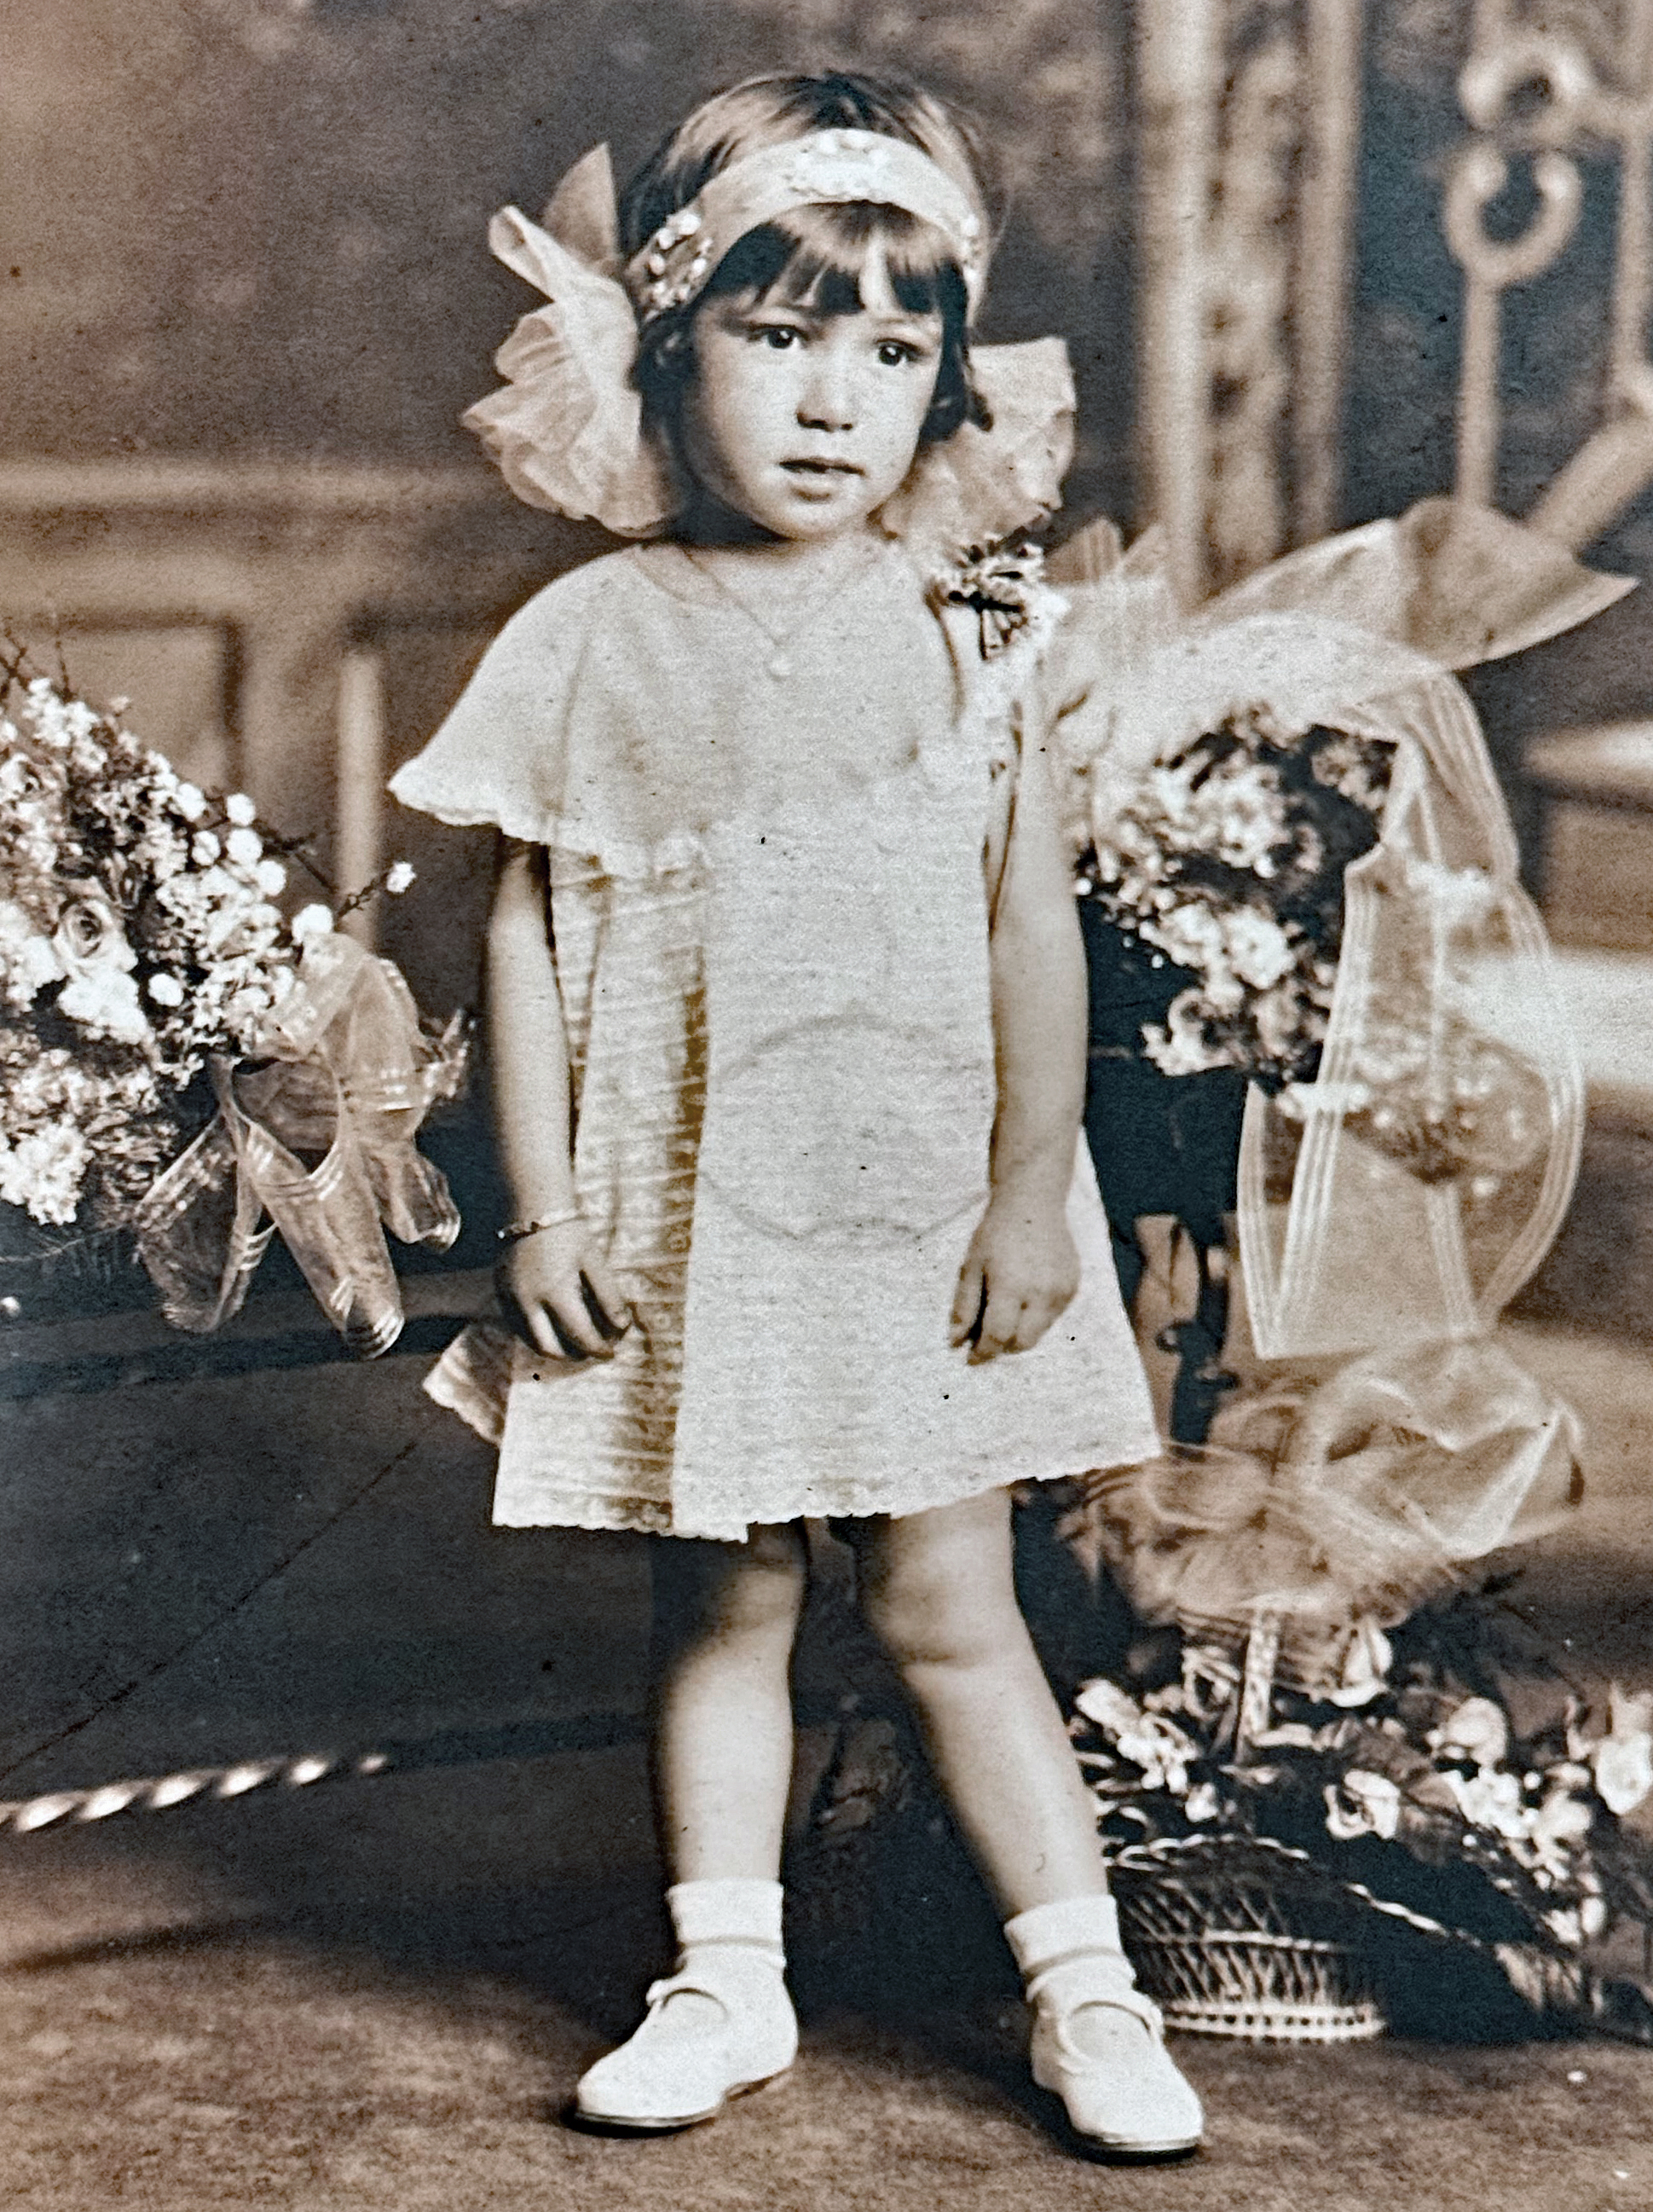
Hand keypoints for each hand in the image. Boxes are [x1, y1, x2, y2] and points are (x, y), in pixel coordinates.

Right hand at [495, 1218, 632, 1360]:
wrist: (532, 1206)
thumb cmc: (569, 1232)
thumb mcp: (595, 1262)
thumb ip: (609, 1297)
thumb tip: (623, 1328)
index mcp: (555, 1291)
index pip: (579, 1336)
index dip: (598, 1349)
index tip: (611, 1353)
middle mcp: (528, 1300)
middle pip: (550, 1349)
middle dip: (573, 1355)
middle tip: (591, 1351)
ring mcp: (510, 1298)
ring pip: (530, 1341)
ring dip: (553, 1349)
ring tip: (574, 1343)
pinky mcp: (500, 1293)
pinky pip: (517, 1327)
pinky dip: (535, 1335)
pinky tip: (552, 1329)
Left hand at [949, 1185, 1079, 1362]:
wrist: (1033, 1204)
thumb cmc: (995, 1233)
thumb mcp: (971, 1266)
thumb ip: (964, 1306)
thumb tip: (954, 1342)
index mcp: (1011, 1286)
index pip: (998, 1336)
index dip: (983, 1353)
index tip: (971, 1358)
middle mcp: (1040, 1292)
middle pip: (1023, 1342)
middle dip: (1004, 1347)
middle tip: (988, 1337)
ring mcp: (1061, 1291)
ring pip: (1040, 1332)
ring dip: (1021, 1331)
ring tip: (1007, 1310)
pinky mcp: (1073, 1287)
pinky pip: (1053, 1316)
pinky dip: (1037, 1317)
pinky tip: (1026, 1296)